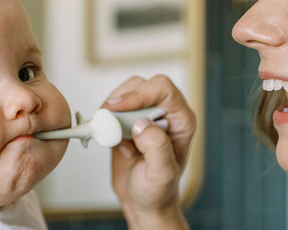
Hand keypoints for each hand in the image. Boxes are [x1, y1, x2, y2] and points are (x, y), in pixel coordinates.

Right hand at [103, 75, 193, 229]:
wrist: (143, 202)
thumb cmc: (158, 191)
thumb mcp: (162, 175)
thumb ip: (157, 148)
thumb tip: (141, 123)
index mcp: (182, 121)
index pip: (163, 90)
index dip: (140, 94)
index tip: (117, 107)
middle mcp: (166, 113)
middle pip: (141, 85)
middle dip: (122, 100)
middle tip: (107, 120)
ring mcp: (145, 115)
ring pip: (125, 92)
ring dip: (112, 111)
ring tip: (114, 138)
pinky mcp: (127, 121)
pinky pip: (112, 109)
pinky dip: (105, 122)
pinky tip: (114, 144)